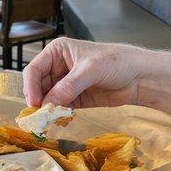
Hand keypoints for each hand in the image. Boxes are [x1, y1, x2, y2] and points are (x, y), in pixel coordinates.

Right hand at [22, 38, 146, 107]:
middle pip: (37, 86)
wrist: (139, 77)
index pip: (34, 70)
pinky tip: (59, 118)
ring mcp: (65, 84)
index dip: (31, 87)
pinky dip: (57, 114)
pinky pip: (58, 107)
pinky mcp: (73, 98)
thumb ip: (68, 87)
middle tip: (39, 115)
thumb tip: (47, 104)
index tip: (35, 103)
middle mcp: (58, 67)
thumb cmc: (117, 62)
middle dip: (38, 100)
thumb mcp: (90, 70)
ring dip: (47, 109)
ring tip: (49, 118)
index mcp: (57, 52)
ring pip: (47, 99)